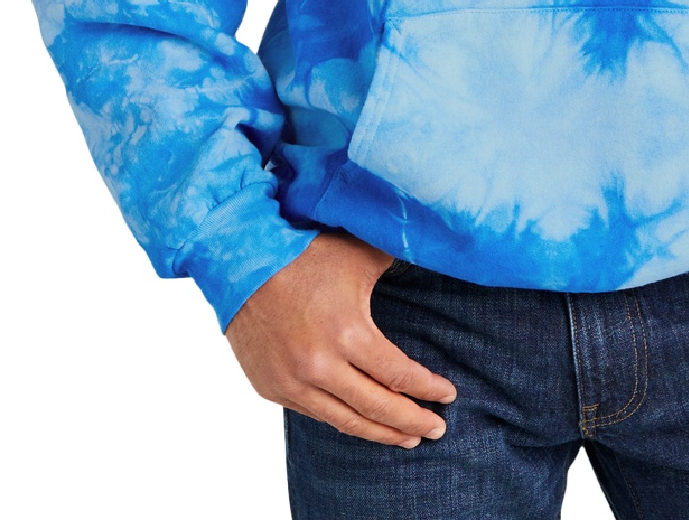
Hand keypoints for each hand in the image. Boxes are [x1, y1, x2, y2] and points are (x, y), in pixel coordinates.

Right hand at [224, 228, 457, 446]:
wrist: (240, 262)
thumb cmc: (304, 253)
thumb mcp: (358, 253)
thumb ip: (395, 259)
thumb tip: (430, 251)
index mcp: (347, 334)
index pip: (399, 375)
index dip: (427, 389)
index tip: (448, 395)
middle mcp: (320, 367)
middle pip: (377, 408)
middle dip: (412, 421)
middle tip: (437, 429)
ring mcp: (293, 383)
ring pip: (346, 421)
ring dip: (380, 433)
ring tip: (407, 438)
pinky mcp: (272, 388)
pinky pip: (316, 413)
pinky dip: (344, 420)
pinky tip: (362, 421)